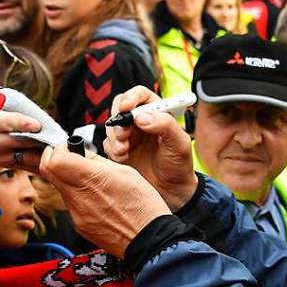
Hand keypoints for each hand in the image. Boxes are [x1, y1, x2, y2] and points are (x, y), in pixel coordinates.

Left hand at [38, 143, 170, 256]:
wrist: (149, 238)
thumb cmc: (143, 205)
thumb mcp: (125, 172)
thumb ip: (97, 162)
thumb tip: (81, 154)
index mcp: (93, 179)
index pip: (55, 159)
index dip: (58, 149)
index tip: (68, 149)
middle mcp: (80, 197)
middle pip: (47, 172)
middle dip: (54, 160)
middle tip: (69, 158)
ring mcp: (77, 214)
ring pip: (59, 187)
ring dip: (67, 178)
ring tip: (90, 181)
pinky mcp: (79, 225)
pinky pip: (70, 204)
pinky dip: (77, 196)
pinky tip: (96, 198)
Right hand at [103, 86, 197, 210]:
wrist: (171, 192)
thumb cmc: (179, 165)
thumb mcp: (179, 143)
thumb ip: (165, 125)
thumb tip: (142, 117)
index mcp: (157, 112)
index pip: (140, 95)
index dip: (130, 97)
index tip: (125, 108)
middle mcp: (141, 121)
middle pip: (119, 107)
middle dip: (118, 120)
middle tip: (123, 135)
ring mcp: (128, 136)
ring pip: (111, 126)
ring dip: (114, 138)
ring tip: (125, 152)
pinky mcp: (119, 150)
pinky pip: (107, 144)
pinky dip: (112, 150)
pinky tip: (123, 159)